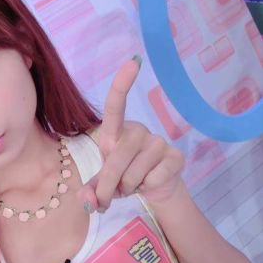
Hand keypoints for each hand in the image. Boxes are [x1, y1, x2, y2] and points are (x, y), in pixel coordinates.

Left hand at [78, 57, 185, 211]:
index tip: (133, 62)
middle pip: (118, 156)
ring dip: (127, 188)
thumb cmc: (123, 177)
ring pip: (134, 172)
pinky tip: (148, 184)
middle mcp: (139, 131)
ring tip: (131, 186)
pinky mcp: (175, 157)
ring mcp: (159, 142)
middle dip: (108, 184)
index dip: (122, 84)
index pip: (116, 105)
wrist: (155, 189)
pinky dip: (145, 189)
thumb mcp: (102, 184)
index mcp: (117, 132)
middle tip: (106, 200)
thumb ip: (90, 191)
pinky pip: (153, 178)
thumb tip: (87, 201)